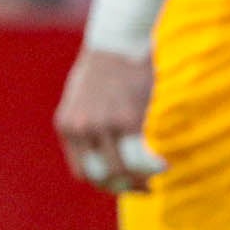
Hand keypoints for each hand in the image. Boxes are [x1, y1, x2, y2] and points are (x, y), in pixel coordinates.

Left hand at [54, 47, 163, 194]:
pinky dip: (152, 166)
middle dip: (122, 187)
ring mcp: (104, 126)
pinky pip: (140, 155)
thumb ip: (85, 122)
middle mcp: (81, 129)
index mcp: (67, 125)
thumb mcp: (80, 97)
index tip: (121, 183)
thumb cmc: (103, 68)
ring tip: (151, 180)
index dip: (103, 182)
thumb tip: (99, 144)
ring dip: (138, 182)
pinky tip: (162, 166)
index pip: (82, 171)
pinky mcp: (128, 120)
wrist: (116, 41)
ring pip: (120, 170)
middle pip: (100, 176)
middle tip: (141, 188)